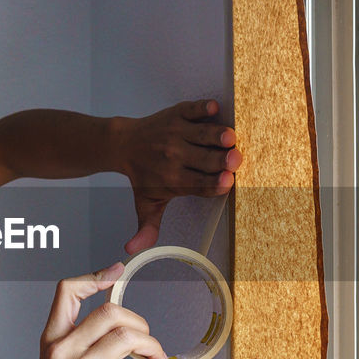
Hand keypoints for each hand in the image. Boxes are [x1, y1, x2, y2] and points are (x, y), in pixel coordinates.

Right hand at [16, 262, 177, 358]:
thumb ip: (78, 341)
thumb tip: (117, 322)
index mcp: (53, 339)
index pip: (68, 291)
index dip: (95, 276)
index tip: (117, 273)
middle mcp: (63, 351)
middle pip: (110, 311)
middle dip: (140, 322)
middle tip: (148, 339)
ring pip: (127, 338)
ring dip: (153, 347)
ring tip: (158, 358)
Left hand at [116, 99, 241, 253]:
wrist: (124, 145)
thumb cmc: (143, 175)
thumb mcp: (146, 204)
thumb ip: (147, 228)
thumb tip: (132, 250)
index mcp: (172, 180)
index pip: (198, 184)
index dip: (214, 184)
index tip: (227, 182)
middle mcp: (175, 157)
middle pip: (204, 160)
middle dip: (221, 161)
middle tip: (235, 161)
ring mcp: (176, 134)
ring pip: (202, 135)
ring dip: (217, 136)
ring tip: (231, 138)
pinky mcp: (177, 115)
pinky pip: (193, 109)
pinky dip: (203, 108)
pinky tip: (215, 109)